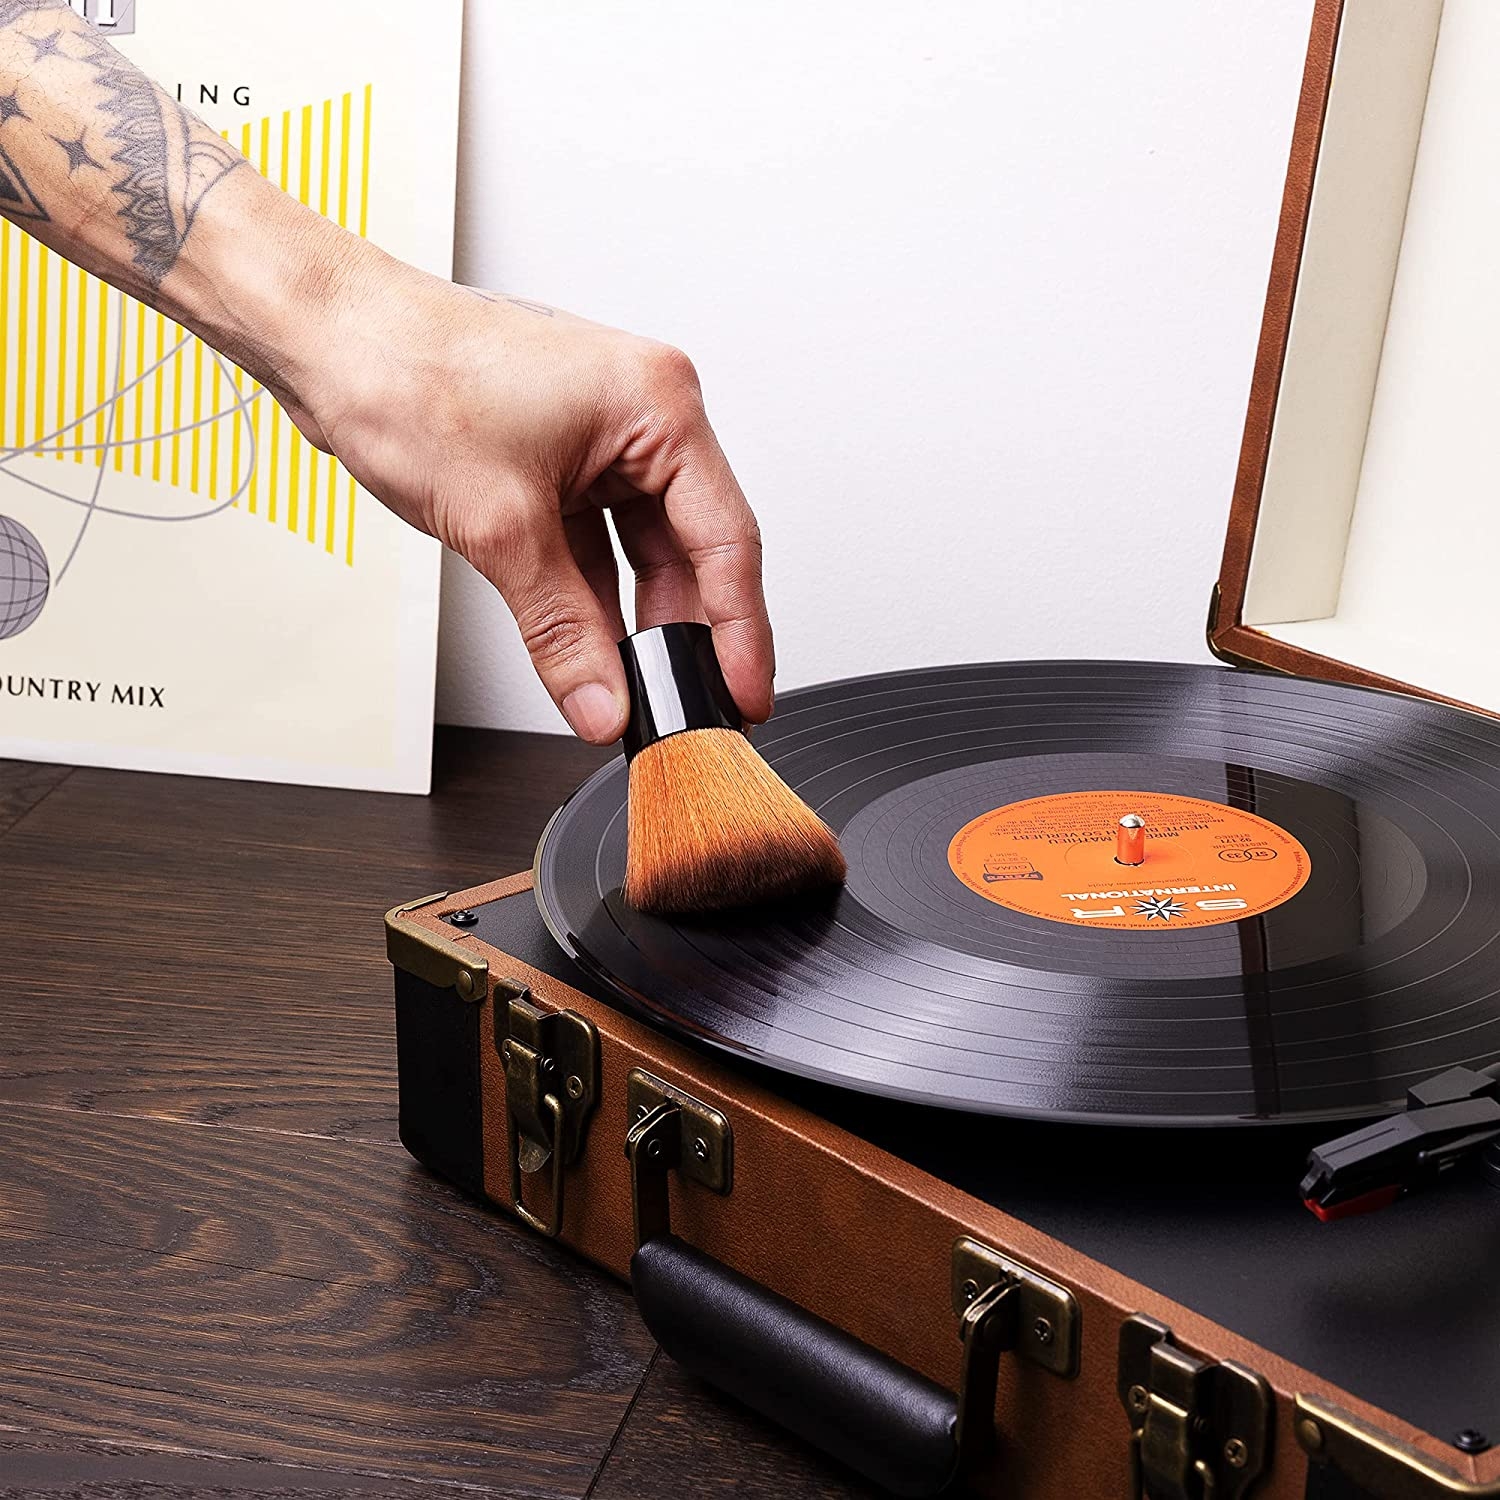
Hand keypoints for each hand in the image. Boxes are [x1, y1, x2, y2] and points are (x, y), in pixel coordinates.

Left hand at [270, 246, 772, 744]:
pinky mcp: (559, 463)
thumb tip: (603, 701)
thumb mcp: (500, 525)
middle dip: (686, 635)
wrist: (324, 337)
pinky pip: (597, 548)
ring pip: (641, 555)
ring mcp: (599, 441)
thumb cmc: (404, 372)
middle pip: (690, 550)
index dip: (741, 631)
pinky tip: (596, 652)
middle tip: (690, 707)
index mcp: (656, 404)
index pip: (726, 539)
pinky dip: (594, 600)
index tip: (745, 693)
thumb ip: (562, 629)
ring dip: (635, 623)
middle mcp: (639, 416)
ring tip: (638, 690)